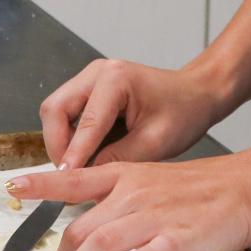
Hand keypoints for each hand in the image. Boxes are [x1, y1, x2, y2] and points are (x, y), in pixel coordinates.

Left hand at [5, 155, 250, 250]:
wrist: (241, 187)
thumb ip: (114, 202)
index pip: (74, 180)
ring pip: (105, 241)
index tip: (12, 187)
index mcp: (124, 178)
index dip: (42, 184)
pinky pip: (156, 248)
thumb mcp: (147, 182)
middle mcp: (133, 194)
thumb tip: (84, 231)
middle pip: (82, 228)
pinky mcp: (180, 235)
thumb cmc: (195, 190)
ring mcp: (156, 214)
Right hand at [38, 59, 227, 169]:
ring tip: (80, 167)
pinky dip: (70, 137)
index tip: (66, 178)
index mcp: (117, 78)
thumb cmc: (183, 111)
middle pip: (55, 109)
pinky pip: (66, 115)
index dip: (74, 153)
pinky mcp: (90, 91)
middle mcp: (98, 73)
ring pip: (56, 112)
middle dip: (58, 144)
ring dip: (62, 141)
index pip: (86, 121)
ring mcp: (91, 79)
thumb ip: (118, 159)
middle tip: (69, 173)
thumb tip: (86, 176)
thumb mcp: (155, 141)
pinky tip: (86, 155)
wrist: (196, 95)